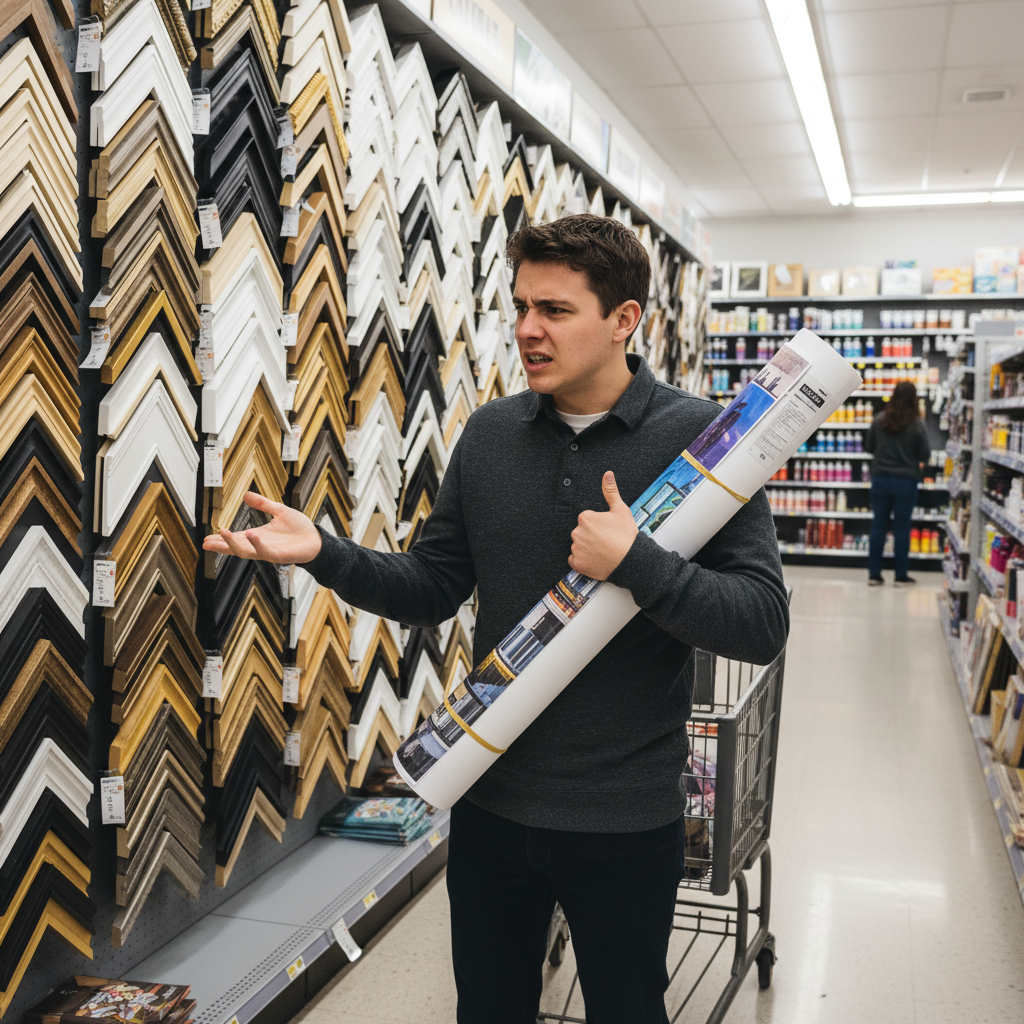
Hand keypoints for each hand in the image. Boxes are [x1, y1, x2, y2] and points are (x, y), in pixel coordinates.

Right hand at [202, 492, 321, 563]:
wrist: (317, 539)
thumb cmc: (299, 528)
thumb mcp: (279, 511)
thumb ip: (263, 504)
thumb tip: (246, 495)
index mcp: (258, 536)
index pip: (235, 538)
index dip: (221, 539)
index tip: (206, 538)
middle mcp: (260, 546)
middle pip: (236, 548)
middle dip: (221, 546)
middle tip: (205, 543)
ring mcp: (269, 552)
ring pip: (246, 552)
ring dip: (233, 544)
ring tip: (222, 534)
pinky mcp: (280, 556)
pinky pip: (265, 551)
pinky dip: (257, 543)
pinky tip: (250, 534)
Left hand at [568, 472, 637, 580]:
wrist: (631, 561)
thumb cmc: (626, 536)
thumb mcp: (621, 510)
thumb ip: (611, 491)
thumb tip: (607, 474)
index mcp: (585, 518)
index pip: (587, 520)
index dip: (598, 525)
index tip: (607, 531)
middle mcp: (577, 532)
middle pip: (581, 532)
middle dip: (591, 536)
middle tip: (606, 542)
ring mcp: (576, 549)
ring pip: (579, 546)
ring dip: (587, 549)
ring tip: (603, 551)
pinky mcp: (577, 563)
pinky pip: (576, 560)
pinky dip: (584, 561)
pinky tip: (596, 559)